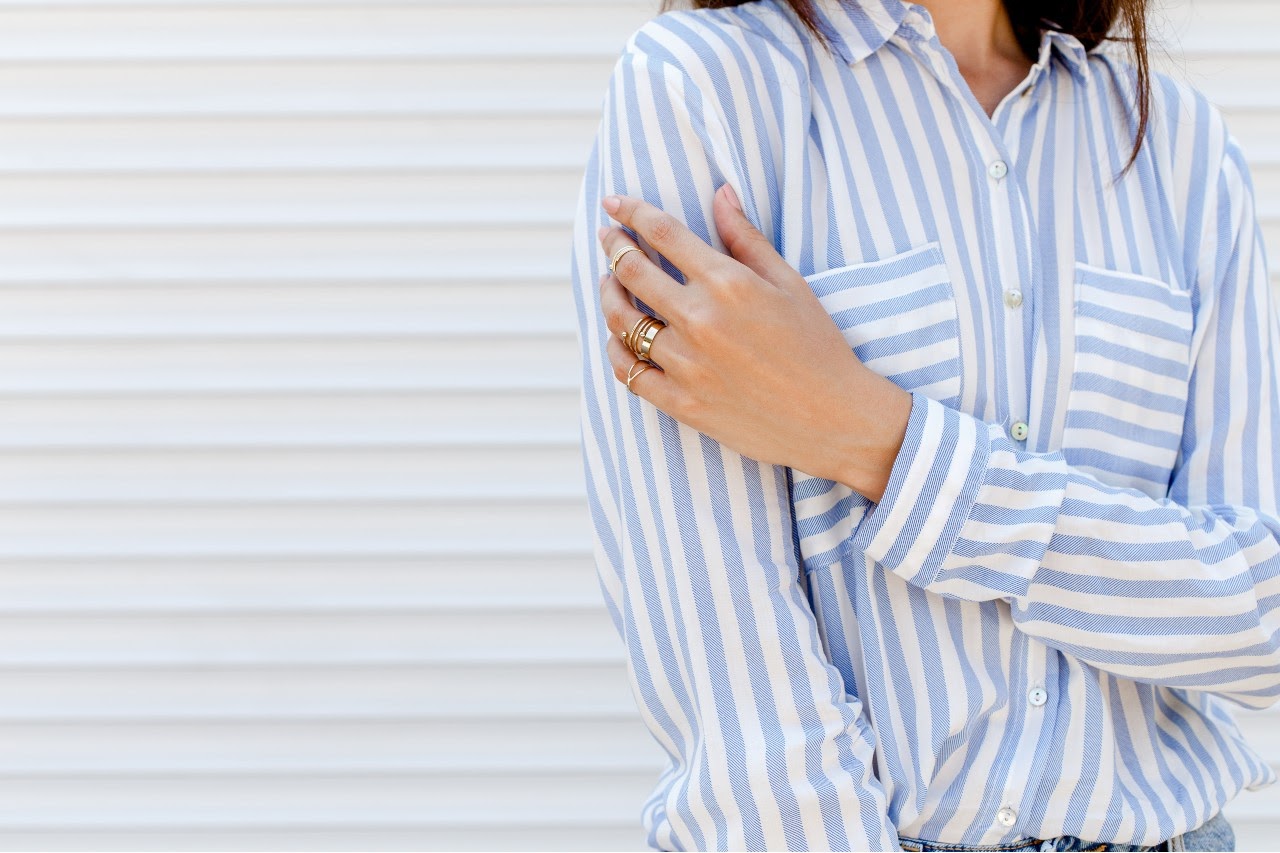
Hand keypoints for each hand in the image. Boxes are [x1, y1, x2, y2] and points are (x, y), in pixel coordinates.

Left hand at [597, 184, 911, 501]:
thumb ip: (747, 238)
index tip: (613, 204)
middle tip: (607, 239)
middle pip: (632, 272)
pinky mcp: (681, 403)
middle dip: (613, 248)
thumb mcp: (790, 283)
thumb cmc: (818, 346)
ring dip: (608, 296)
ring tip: (609, 285)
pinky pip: (629, 373)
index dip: (631, 213)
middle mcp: (700, 320)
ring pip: (622, 322)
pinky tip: (617, 338)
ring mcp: (686, 365)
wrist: (834, 419)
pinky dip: (616, 351)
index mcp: (728, 284)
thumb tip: (720, 192)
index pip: (663, 234)